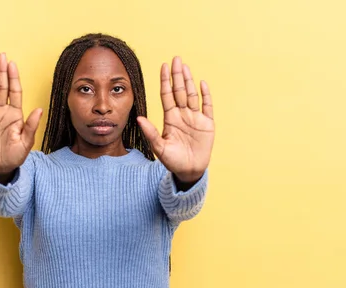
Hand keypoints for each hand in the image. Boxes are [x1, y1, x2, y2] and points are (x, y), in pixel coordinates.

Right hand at [0, 53, 41, 174]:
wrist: (0, 168)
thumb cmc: (16, 155)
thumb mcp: (26, 142)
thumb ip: (31, 125)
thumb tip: (39, 109)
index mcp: (15, 114)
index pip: (14, 92)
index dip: (13, 78)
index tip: (13, 64)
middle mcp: (2, 111)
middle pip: (2, 88)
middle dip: (2, 72)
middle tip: (2, 56)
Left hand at [137, 56, 214, 182]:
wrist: (189, 171)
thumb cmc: (173, 160)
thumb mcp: (159, 147)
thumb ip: (150, 132)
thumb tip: (138, 118)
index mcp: (170, 118)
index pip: (167, 95)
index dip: (165, 81)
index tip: (163, 66)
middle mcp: (182, 115)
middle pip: (179, 91)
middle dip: (177, 75)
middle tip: (175, 59)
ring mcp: (195, 118)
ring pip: (191, 95)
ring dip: (189, 81)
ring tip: (185, 66)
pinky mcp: (207, 124)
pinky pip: (207, 106)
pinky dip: (205, 95)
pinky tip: (202, 83)